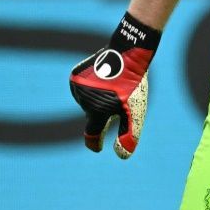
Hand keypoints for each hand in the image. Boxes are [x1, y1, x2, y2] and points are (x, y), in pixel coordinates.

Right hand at [69, 12, 159, 158]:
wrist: (126, 53)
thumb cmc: (133, 84)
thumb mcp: (135, 111)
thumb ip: (129, 135)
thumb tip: (121, 155)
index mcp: (96, 112)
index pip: (92, 135)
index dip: (95, 143)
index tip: (98, 148)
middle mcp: (82, 101)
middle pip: (92, 116)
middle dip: (103, 114)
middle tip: (117, 103)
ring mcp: (76, 87)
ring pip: (87, 103)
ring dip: (97, 101)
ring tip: (110, 88)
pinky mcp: (74, 76)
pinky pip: (82, 90)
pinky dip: (91, 90)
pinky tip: (101, 81)